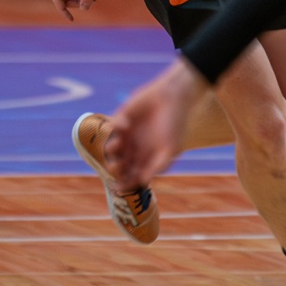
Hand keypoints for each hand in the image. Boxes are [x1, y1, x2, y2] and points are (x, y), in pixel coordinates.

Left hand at [103, 59, 206, 189]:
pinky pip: (111, 127)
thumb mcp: (170, 148)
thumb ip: (158, 165)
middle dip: (115, 168)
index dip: (125, 184)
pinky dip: (115, 127)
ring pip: (111, 148)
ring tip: (117, 144)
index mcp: (147, 159)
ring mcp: (127, 135)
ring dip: (110, 149)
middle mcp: (135, 149)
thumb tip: (143, 182)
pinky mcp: (121, 119)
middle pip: (119, 165)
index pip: (132, 176)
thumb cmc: (175, 124)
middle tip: (116, 165)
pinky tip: (126, 123)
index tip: (118, 188)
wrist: (173, 97)